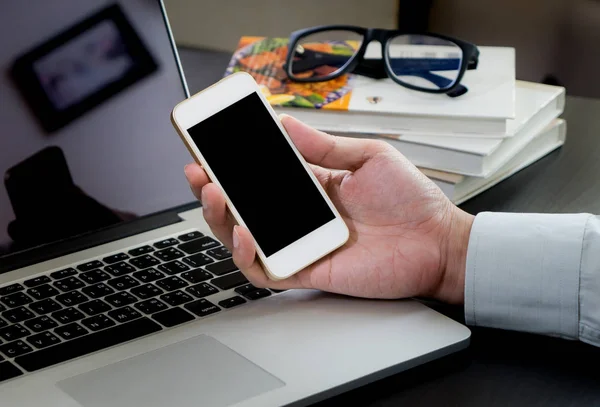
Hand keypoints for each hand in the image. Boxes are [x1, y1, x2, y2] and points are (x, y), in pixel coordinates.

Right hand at [184, 115, 473, 303]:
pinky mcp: (306, 270)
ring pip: (244, 237)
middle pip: (244, 206)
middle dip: (214, 188)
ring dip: (221, 217)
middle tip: (199, 169)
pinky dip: (246, 254)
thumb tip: (286, 124)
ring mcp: (300, 244)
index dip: (234, 162)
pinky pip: (264, 269)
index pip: (262, 175)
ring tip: (214, 193)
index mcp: (312, 186)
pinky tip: (244, 230)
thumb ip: (325, 146)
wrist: (437, 242)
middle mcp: (300, 216)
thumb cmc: (411, 201)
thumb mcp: (368, 157)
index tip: (213, 144)